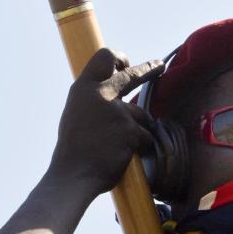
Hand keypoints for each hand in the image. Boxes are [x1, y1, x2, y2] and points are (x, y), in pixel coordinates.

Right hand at [48, 48, 163, 198]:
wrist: (73, 176)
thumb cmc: (73, 150)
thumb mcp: (76, 113)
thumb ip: (94, 100)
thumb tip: (114, 96)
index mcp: (83, 88)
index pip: (103, 57)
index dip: (117, 58)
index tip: (125, 64)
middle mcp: (101, 94)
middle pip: (132, 74)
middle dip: (149, 69)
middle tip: (159, 65)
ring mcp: (118, 112)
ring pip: (141, 115)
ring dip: (138, 129)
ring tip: (119, 147)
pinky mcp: (131, 131)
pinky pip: (146, 136)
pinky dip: (141, 147)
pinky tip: (125, 157)